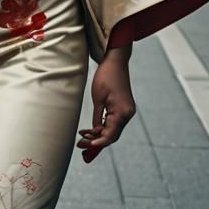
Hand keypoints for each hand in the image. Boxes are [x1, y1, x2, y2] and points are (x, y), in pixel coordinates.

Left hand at [77, 47, 135, 162]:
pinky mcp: (124, 108)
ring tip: (83, 137)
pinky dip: (104, 127)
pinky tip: (92, 128)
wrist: (116, 61)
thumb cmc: (106, 76)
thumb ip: (97, 118)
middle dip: (96, 141)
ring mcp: (127, 111)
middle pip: (112, 135)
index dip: (96, 143)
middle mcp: (127, 114)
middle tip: (80, 144)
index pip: (109, 136)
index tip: (83, 146)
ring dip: (99, 135)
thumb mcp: (98, 98)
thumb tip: (95, 132)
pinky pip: (114, 122)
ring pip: (113, 130)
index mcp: (122, 113)